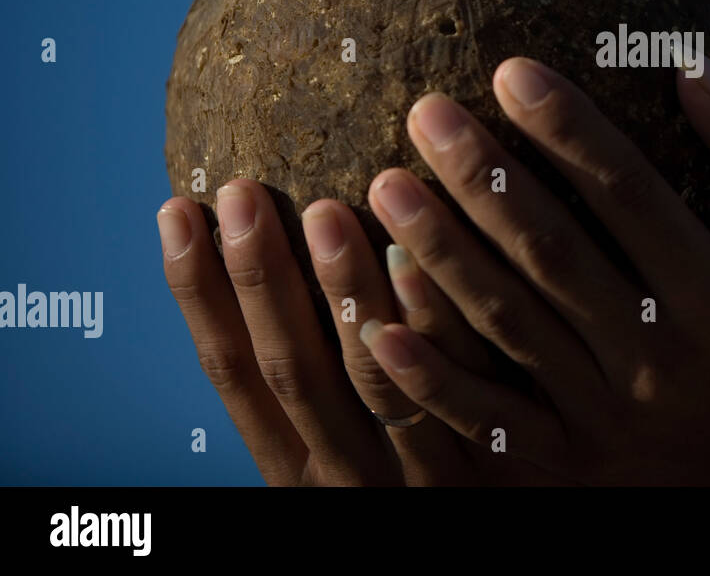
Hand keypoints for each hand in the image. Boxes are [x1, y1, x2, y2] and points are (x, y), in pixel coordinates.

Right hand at [158, 179, 565, 484]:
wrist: (506, 541)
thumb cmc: (420, 476)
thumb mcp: (352, 443)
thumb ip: (326, 372)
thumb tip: (280, 257)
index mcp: (296, 464)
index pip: (232, 374)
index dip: (199, 296)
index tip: (179, 212)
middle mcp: (343, 474)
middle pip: (290, 369)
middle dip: (259, 279)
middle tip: (241, 194)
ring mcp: (415, 475)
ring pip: (370, 375)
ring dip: (342, 292)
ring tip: (324, 210)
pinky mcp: (488, 469)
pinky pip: (460, 390)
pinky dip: (431, 326)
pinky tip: (417, 261)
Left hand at [359, 53, 709, 484]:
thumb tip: (690, 64)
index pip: (631, 197)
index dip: (570, 131)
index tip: (509, 70)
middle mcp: (659, 357)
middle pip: (555, 256)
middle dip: (484, 181)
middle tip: (425, 113)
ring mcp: (608, 416)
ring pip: (510, 329)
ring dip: (441, 257)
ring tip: (384, 186)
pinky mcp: (567, 458)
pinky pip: (488, 421)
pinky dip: (429, 379)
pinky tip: (374, 325)